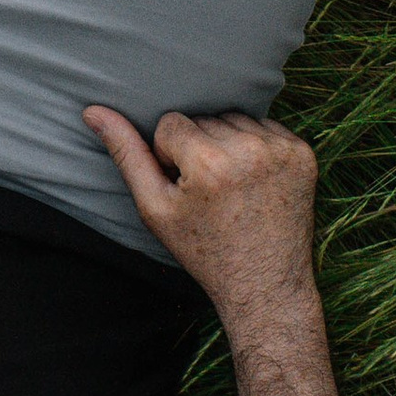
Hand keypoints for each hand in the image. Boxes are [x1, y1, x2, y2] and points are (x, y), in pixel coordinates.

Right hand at [81, 107, 318, 338]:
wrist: (264, 284)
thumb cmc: (203, 250)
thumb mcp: (155, 208)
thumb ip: (126, 154)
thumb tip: (92, 110)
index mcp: (208, 163)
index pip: (172, 123)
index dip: (172, 158)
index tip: (187, 191)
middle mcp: (248, 149)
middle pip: (204, 118)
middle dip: (200, 149)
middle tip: (211, 195)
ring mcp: (281, 150)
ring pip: (235, 118)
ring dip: (228, 144)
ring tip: (231, 187)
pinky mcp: (303, 153)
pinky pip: (266, 127)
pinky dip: (256, 147)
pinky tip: (254, 183)